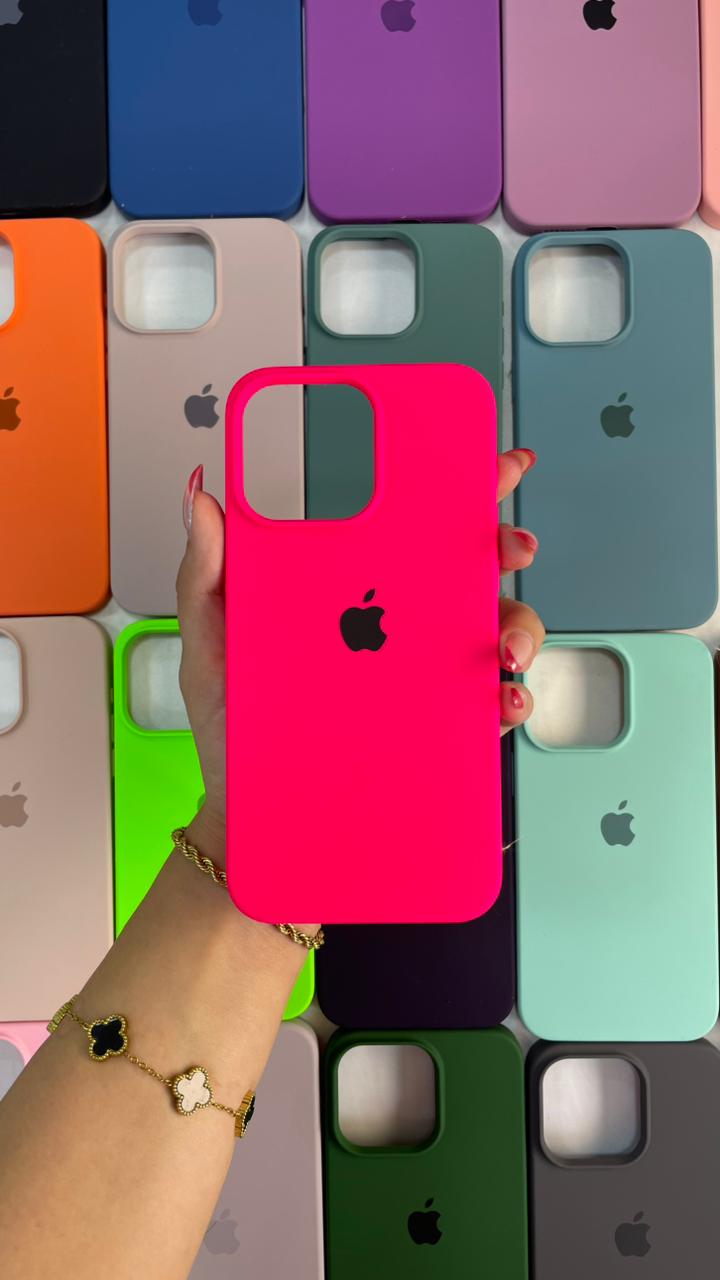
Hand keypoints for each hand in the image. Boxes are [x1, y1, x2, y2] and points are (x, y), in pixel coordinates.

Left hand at [176, 451, 544, 839]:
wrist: (243, 812)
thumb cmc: (230, 721)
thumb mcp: (213, 638)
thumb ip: (208, 568)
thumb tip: (202, 495)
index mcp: (352, 586)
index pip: (411, 523)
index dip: (458, 487)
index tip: (490, 464)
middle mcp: (397, 624)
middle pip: (469, 568)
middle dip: (504, 546)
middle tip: (508, 546)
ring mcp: (422, 674)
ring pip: (493, 630)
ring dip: (518, 625)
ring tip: (502, 643)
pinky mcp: (437, 728)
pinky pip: (488, 706)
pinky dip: (509, 699)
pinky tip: (501, 699)